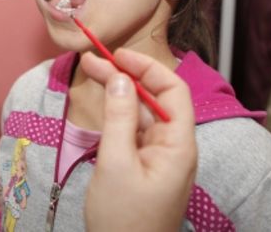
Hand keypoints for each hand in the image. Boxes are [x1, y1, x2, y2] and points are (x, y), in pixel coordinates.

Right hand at [82, 49, 196, 231]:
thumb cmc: (123, 218)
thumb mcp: (115, 163)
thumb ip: (120, 116)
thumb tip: (120, 78)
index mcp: (179, 145)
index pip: (173, 90)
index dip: (147, 67)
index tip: (116, 55)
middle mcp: (175, 148)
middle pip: (156, 99)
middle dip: (126, 76)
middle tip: (91, 61)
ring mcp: (161, 159)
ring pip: (144, 114)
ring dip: (120, 93)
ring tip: (92, 74)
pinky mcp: (146, 169)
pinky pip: (136, 133)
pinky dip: (119, 115)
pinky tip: (102, 105)